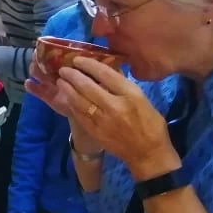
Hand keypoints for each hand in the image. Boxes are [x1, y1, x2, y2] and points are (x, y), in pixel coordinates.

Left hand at [26, 57, 179, 179]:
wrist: (148, 153)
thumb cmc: (150, 124)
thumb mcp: (142, 99)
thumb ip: (124, 86)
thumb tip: (107, 71)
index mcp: (130, 94)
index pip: (106, 74)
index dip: (89, 65)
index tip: (78, 59)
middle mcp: (115, 106)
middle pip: (88, 86)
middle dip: (73, 76)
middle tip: (64, 70)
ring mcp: (103, 120)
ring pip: (79, 101)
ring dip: (67, 90)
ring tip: (61, 82)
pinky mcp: (95, 132)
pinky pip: (79, 115)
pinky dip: (72, 105)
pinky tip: (67, 98)